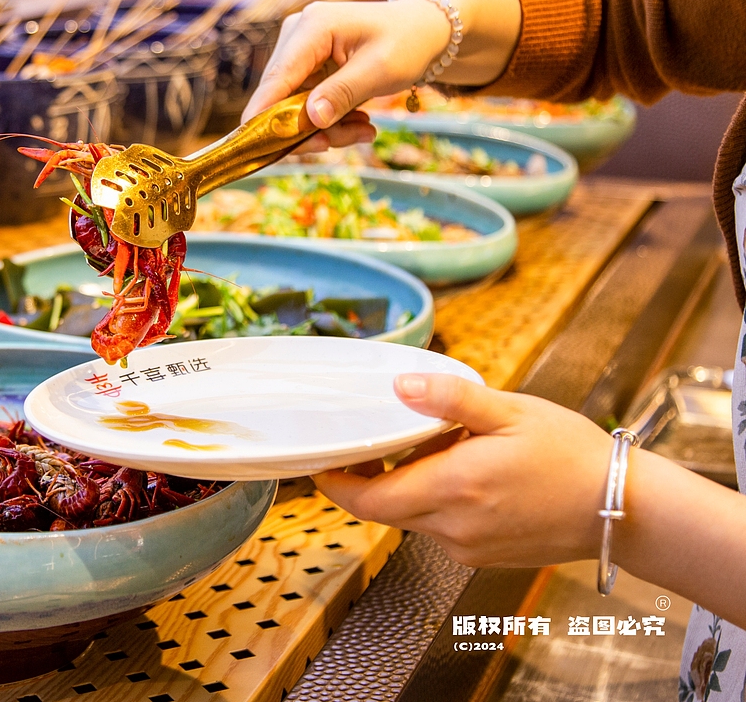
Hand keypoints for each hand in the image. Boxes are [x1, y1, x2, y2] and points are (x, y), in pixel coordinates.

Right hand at [243, 0, 453, 131]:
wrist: (425, 31)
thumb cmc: (408, 42)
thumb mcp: (380, 70)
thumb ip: (342, 94)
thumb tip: (310, 118)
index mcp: (313, 27)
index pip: (277, 78)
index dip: (264, 113)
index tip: (254, 144)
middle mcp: (297, 35)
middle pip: (281, 97)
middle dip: (309, 127)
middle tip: (344, 142)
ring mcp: (300, 52)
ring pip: (294, 106)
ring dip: (327, 127)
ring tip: (365, 131)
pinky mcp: (307, 67)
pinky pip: (307, 104)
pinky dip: (331, 119)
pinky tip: (360, 123)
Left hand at [313, 373, 613, 567]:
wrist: (623, 509)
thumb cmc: (572, 455)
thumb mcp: (510, 411)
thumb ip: (450, 400)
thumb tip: (401, 386)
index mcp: (454, 489)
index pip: (368, 501)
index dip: (335, 484)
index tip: (319, 461)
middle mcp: (454, 528)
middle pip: (385, 510)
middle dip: (369, 479)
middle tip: (369, 443)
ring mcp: (468, 548)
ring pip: (412, 518)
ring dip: (408, 487)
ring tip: (436, 449)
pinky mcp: (482, 557)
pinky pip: (439, 529)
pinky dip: (435, 502)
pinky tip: (462, 475)